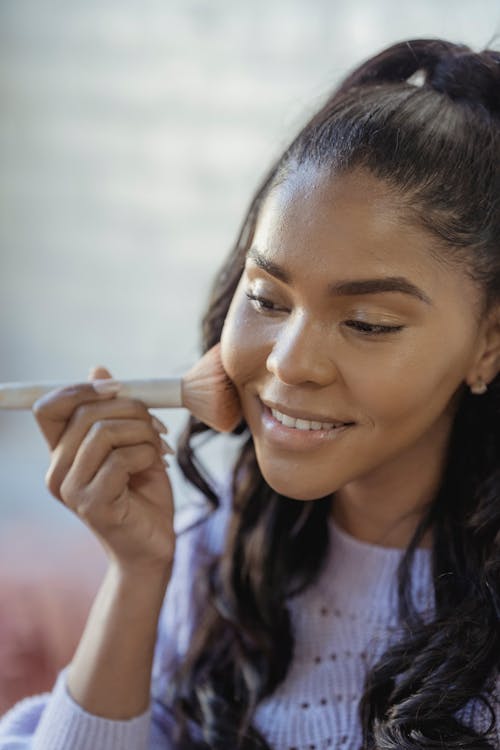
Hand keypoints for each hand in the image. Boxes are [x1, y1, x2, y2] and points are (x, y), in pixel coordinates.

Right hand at [32, 365, 175, 576]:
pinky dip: (147, 455)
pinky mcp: (91, 504)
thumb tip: (98, 368)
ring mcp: (70, 489)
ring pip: (104, 433)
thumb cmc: (143, 494)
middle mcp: (57, 471)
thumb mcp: (132, 442)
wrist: (154, 546)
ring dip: (143, 432)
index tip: (117, 388)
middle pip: (84, 413)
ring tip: (159, 448)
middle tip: (157, 425)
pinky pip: (120, 459)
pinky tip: (156, 467)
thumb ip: (114, 411)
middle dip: (130, 409)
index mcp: (62, 453)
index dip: (80, 389)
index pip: (49, 407)